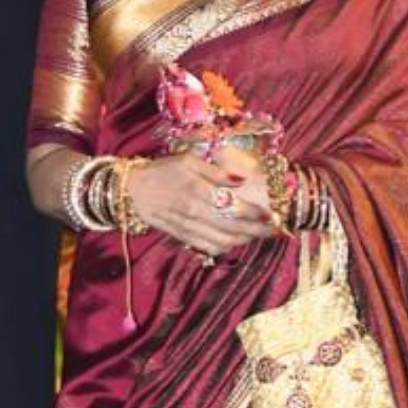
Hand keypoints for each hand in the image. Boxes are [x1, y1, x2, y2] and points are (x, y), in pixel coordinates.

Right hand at [128, 146, 279, 260]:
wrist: (132, 191)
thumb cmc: (162, 170)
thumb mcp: (188, 160)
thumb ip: (216, 171)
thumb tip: (241, 179)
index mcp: (197, 191)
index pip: (233, 207)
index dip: (255, 214)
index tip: (272, 215)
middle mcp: (194, 213)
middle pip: (232, 228)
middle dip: (257, 231)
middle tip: (275, 230)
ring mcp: (188, 228)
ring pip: (222, 241)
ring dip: (244, 241)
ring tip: (259, 236)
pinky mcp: (182, 237)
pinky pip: (208, 247)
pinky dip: (225, 247)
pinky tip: (236, 242)